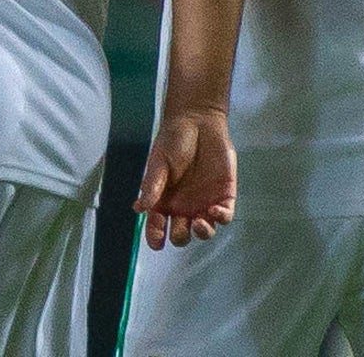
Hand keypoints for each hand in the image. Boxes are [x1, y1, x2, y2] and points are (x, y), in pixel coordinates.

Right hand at [134, 106, 235, 250]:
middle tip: (179, 226)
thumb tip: (139, 208)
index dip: (156, 236)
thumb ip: (152, 185)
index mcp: (163, 201)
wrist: (199, 122)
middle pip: (181, 234)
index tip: (157, 241)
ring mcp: (204, 204)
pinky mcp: (224, 196)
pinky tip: (214, 211)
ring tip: (199, 223)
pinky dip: (220, 218)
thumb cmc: (174, 141)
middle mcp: (183, 207)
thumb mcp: (159, 162)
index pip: (157, 226)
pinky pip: (224, 216)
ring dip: (202, 233)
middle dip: (179, 236)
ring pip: (204, 231)